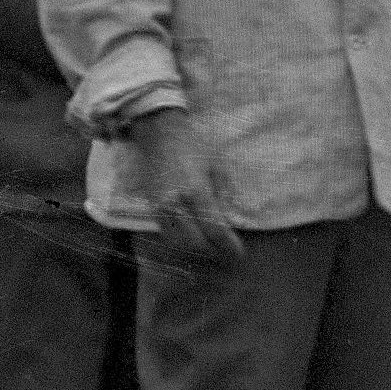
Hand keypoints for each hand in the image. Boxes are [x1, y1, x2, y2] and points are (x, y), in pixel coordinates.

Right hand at [127, 109, 241, 270]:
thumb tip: (233, 221)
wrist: (160, 134)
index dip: (228, 246)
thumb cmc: (195, 146)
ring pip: (177, 243)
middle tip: (228, 255)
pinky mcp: (151, 207)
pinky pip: (166, 234)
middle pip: (194, 243)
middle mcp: (175, 204)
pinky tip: (194, 240)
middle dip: (213, 252)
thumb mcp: (218, 167)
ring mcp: (160, 207)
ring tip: (212, 250)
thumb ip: (225, 196)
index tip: (239, 254)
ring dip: (196, 251)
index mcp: (196, 192)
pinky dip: (181, 242)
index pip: (214, 230)